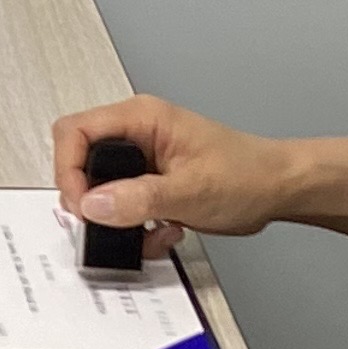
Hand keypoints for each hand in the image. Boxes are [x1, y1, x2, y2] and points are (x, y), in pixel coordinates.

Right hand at [51, 94, 302, 242]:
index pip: (75, 132)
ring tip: (139, 228)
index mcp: (142, 118)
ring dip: (114, 216)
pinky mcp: (150, 180)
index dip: (68, 170)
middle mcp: (137, 132)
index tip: (82, 205)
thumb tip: (93, 204)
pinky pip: (119, 202)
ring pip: (98, 185)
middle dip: (88, 198)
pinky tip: (159, 230)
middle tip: (103, 221)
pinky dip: (132, 224)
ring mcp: (143, 156)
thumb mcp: (190, 191)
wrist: (279, 188)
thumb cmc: (248, 175)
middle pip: (80, 159)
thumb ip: (137, 198)